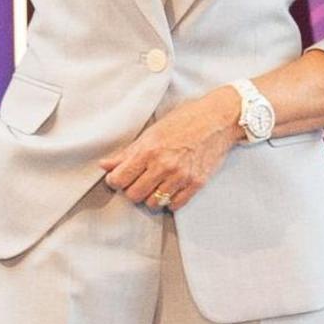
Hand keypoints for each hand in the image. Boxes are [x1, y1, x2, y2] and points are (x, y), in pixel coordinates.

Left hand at [98, 92, 242, 210]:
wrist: (219, 119)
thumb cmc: (185, 120)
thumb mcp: (152, 132)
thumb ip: (128, 152)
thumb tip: (105, 165)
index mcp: (149, 150)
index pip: (119, 179)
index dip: (115, 180)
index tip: (119, 177)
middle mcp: (164, 166)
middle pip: (134, 195)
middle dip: (132, 189)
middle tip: (138, 180)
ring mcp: (181, 177)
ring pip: (153, 203)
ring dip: (151, 196)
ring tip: (155, 184)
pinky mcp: (196, 184)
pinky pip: (175, 205)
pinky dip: (169, 200)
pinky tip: (170, 188)